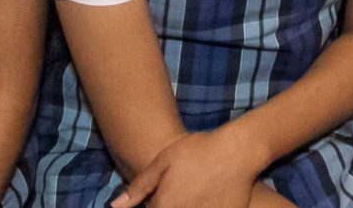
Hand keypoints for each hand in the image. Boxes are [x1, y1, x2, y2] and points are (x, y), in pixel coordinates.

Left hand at [111, 123, 268, 207]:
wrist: (237, 151)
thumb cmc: (198, 151)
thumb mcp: (164, 161)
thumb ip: (139, 187)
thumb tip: (115, 207)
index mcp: (166, 206)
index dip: (152, 204)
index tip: (160, 195)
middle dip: (170, 204)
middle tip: (180, 189)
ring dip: (186, 205)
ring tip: (194, 189)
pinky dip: (203, 207)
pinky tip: (207, 195)